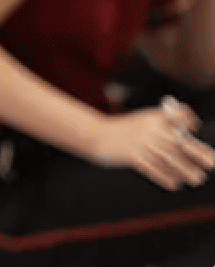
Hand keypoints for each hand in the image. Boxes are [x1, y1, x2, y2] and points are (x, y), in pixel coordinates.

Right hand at [92, 104, 214, 190]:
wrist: (96, 134)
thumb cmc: (124, 129)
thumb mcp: (143, 120)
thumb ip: (163, 124)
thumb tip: (188, 133)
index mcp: (153, 118)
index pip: (176, 115)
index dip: (188, 120)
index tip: (194, 128)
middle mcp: (149, 130)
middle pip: (178, 142)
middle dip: (197, 153)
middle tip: (211, 163)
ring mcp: (141, 144)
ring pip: (169, 159)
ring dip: (185, 170)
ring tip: (197, 178)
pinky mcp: (132, 157)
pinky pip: (153, 169)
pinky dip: (166, 178)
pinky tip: (175, 184)